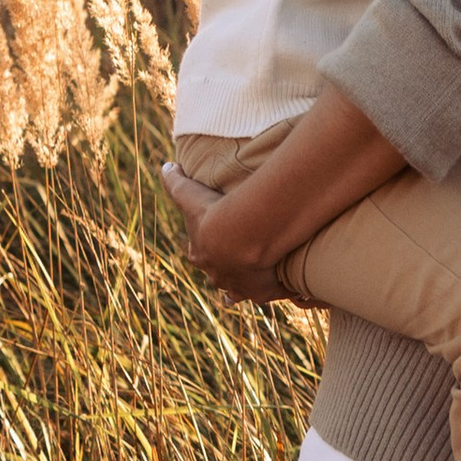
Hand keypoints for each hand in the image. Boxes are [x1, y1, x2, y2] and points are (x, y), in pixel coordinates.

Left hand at [160, 158, 295, 304]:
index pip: (198, 255)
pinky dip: (283, 291)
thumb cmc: (214, 215)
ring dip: (249, 287)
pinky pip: (274, 294)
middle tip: (238, 262)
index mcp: (200, 255)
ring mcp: (240, 288)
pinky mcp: (263, 293)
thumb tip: (166, 166)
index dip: (204, 250)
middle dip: (225, 271)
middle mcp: (217, 276)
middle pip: (219, 276)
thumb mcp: (190, 194)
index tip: (214, 244)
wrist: (240, 236)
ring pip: (242, 292)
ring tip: (259, 283)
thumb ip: (175, 181)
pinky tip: (294, 291)